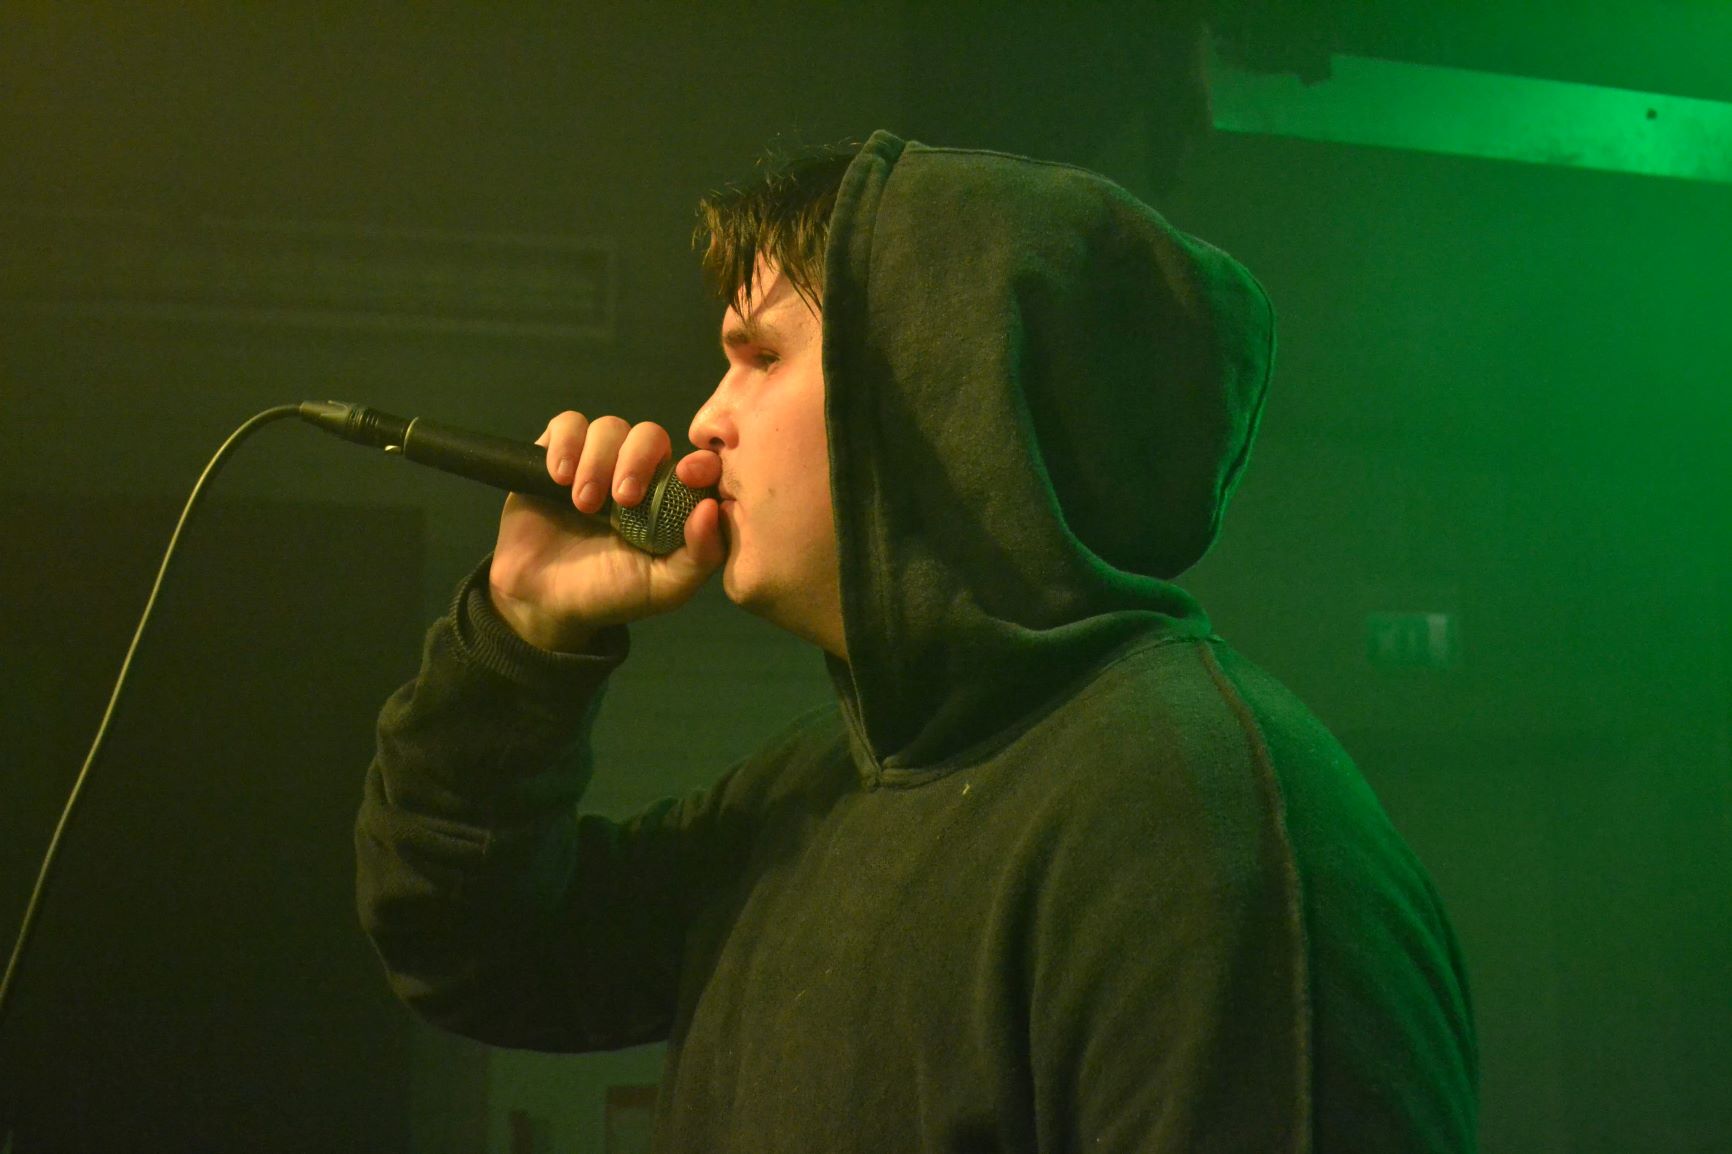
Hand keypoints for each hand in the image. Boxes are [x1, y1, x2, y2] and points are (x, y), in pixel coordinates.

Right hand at [488, 411, 723, 651]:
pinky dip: (565, 445)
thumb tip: (712, 507)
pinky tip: (559, 479)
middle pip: (649, 435)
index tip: (686, 477)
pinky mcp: (556, 455)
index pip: (695, 462)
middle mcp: (636, 475)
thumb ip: (700, 556)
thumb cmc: (610, 594)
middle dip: (638, 461)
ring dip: (597, 462)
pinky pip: (567, 424)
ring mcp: (596, 462)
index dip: (697, 462)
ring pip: (608, 427)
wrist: (540, 602)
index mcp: (669, 501)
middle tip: (621, 501)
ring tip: (583, 504)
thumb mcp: (664, 587)